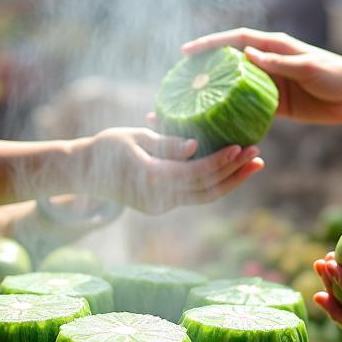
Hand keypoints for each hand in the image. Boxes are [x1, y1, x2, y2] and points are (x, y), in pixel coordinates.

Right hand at [88, 127, 262, 214]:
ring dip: (230, 182)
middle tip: (259, 156)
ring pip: (204, 197)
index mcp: (151, 178)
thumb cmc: (106, 146)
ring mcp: (160, 206)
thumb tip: (196, 146)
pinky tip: (230, 169)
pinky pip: (194, 195)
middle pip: (206, 190)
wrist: (83, 172)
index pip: (195, 173)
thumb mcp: (135, 136)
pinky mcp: (161, 205)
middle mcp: (159, 199)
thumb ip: (166, 143)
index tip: (241, 146)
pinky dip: (214, 183)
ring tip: (254, 165)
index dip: (220, 161)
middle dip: (235, 174)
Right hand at [181, 28, 341, 123]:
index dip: (210, 45)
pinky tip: (217, 124)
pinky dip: (233, 114)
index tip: (187, 52)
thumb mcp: (310, 67)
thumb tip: (248, 56)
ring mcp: (270, 84)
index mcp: (273, 47)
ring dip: (214, 93)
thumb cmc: (337, 76)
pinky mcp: (275, 105)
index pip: (235, 41)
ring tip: (189, 103)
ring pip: (235, 87)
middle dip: (203, 69)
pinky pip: (249, 109)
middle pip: (228, 63)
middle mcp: (267, 63)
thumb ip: (281, 63)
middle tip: (178, 80)